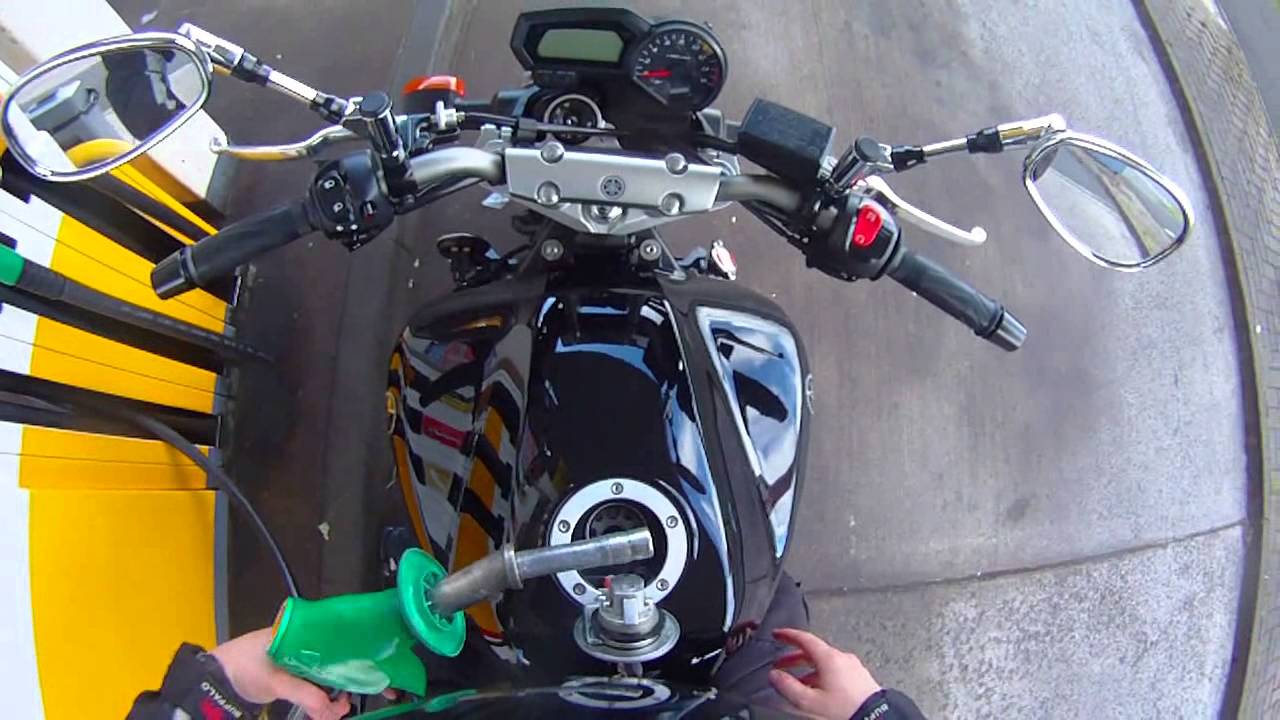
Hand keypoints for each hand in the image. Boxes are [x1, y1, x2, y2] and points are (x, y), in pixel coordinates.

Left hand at [209, 628, 350, 719]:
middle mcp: (298, 643)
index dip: (343, 660)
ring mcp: (293, 659)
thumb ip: (305, 694)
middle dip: (338, 683)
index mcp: (297, 632)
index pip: (329, 641)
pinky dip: (317, 697)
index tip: (353, 677)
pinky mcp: (288, 675)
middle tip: (344, 701)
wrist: (214, 683)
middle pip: (327, 661)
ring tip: (336, 709)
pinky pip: (310, 685)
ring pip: (320, 676)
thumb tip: (329, 707)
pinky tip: (325, 709)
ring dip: (329, 694)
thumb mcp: (277, 681)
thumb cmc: (240, 668)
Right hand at [768, 628, 881, 719]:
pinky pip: (836, 670)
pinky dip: (822, 675)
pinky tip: (818, 689)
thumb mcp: (809, 701)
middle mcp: (842, 658)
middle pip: (814, 651)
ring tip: (798, 681)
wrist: (876, 719)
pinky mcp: (859, 678)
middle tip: (781, 662)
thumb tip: (775, 676)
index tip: (778, 634)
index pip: (804, 638)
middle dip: (794, 657)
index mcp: (829, 658)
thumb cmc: (846, 710)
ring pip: (825, 662)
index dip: (788, 635)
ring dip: (808, 669)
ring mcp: (852, 667)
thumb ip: (788, 687)